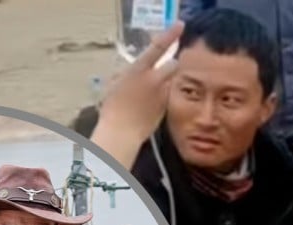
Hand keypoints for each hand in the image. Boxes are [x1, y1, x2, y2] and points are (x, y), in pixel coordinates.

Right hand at [90, 21, 183, 167]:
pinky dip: (161, 95)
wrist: (122, 132)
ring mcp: (162, 94)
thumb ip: (126, 73)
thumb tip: (130, 70)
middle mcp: (154, 80)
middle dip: (170, 64)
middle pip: (173, 64)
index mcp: (139, 70)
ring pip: (170, 81)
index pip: (158, 47)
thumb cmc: (112, 107)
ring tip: (151, 91)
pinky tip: (148, 104)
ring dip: (165, 81)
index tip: (180, 26)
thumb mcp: (114, 84)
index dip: (170, 35)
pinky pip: (167, 95)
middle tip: (162, 68)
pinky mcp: (165, 107)